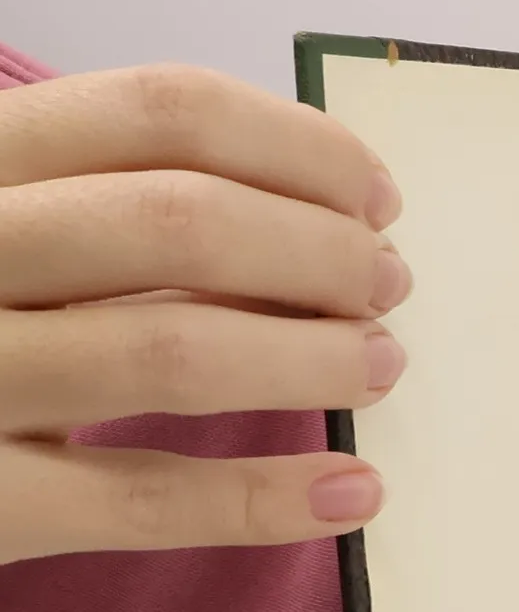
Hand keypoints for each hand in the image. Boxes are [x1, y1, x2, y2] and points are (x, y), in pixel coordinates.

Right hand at [0, 64, 409, 564]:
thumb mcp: (8, 232)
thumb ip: (115, 215)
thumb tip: (316, 228)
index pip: (160, 112)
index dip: (297, 151)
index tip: (377, 201)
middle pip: (179, 223)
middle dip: (319, 254)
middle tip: (387, 289)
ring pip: (168, 351)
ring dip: (309, 358)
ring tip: (380, 368)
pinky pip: (145, 499)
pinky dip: (266, 499)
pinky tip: (354, 493)